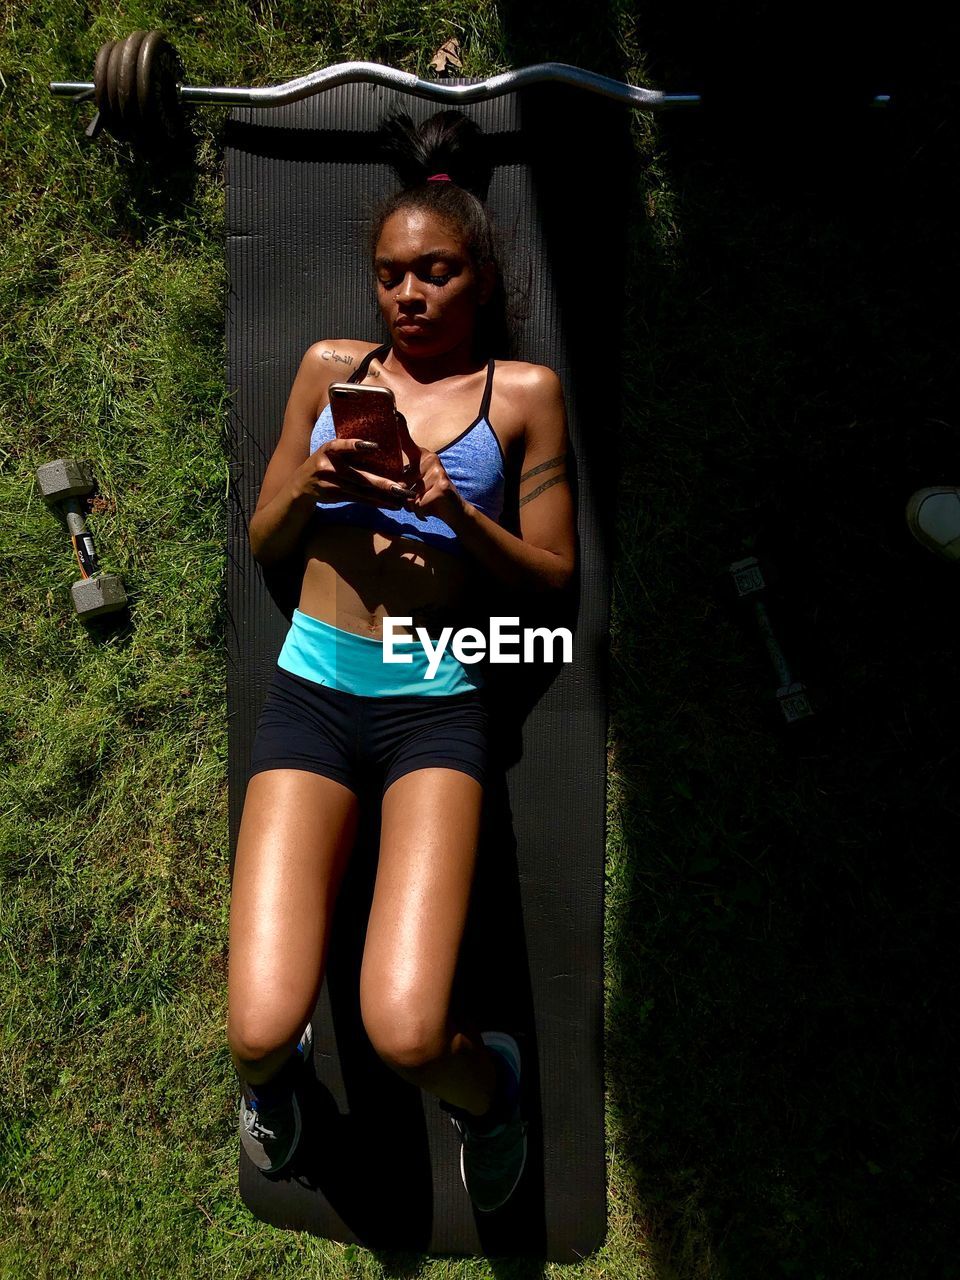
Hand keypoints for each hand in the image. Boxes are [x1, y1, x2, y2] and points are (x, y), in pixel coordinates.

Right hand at [294, 438, 412, 509]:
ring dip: (383, 496)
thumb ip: (347, 449)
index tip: (373, 446)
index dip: (355, 446)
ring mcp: (332, 484)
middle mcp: (329, 467)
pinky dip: (376, 502)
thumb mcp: (330, 451)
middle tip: (400, 487)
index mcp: (328, 450)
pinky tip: (391, 505)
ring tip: (401, 498)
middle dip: (381, 483)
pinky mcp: (336, 496)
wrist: (302, 484)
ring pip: (361, 491)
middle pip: (358, 476)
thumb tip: (379, 446)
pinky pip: (359, 500)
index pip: (341, 446)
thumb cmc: (324, 461)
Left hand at [395, 413, 466, 527]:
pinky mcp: (442, 486)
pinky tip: (430, 508)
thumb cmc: (430, 497)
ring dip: (412, 504)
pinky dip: (419, 511)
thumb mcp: (414, 484)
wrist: (455, 511)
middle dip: (403, 495)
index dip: (399, 428)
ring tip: (425, 502)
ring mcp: (437, 472)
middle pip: (401, 480)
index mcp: (423, 456)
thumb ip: (401, 479)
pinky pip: (417, 503)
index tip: (393, 412)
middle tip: (419, 498)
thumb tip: (387, 484)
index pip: (407, 441)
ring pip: (409, 494)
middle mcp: (431, 459)